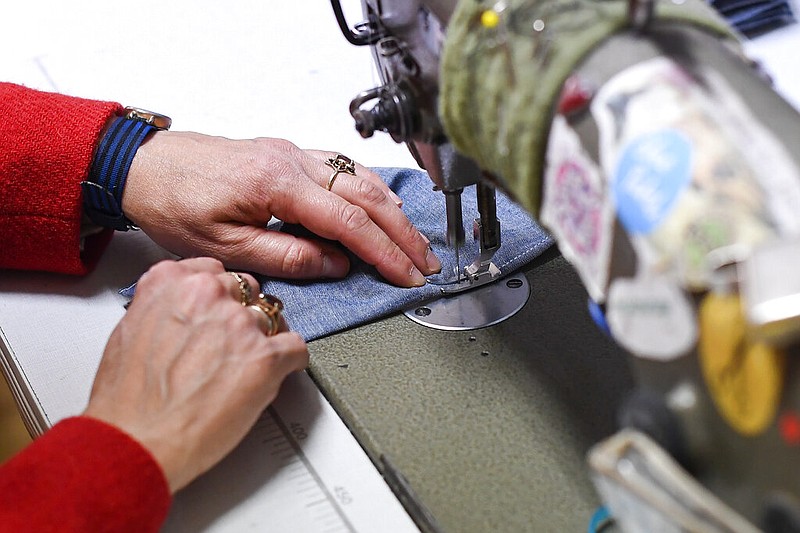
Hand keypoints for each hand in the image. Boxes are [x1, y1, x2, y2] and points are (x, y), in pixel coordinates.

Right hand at [83, 257, 308, 491]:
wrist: (137, 441)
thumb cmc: (128, 399)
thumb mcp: (129, 330)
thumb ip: (164, 308)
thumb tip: (181, 312)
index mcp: (171, 282)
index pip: (214, 271)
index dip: (220, 296)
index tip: (221, 308)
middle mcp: (208, 295)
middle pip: (246, 291)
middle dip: (241, 315)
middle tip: (231, 343)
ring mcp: (240, 324)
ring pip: (271, 318)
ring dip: (264, 339)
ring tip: (248, 365)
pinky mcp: (266, 357)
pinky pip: (296, 348)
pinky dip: (291, 361)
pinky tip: (279, 371)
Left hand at [122, 132, 440, 286]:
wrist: (144, 167)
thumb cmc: (173, 204)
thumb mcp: (224, 247)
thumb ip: (286, 256)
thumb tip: (336, 263)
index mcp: (277, 184)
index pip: (349, 221)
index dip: (384, 251)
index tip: (407, 274)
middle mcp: (292, 161)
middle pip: (366, 196)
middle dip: (402, 232)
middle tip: (425, 262)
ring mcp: (292, 152)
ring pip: (360, 178)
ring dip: (392, 210)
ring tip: (413, 240)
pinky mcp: (287, 153)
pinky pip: (342, 167)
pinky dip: (370, 188)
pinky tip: (382, 202)